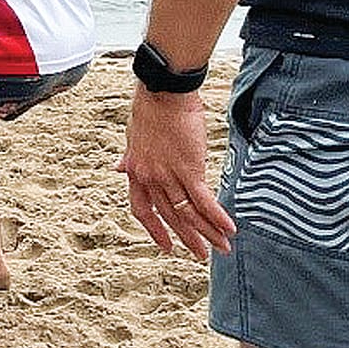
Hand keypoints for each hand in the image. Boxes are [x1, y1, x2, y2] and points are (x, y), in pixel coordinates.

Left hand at [118, 83, 236, 257]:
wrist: (162, 92)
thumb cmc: (150, 108)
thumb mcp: (132, 136)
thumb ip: (130, 157)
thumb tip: (120, 168)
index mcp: (136, 172)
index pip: (141, 209)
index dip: (153, 230)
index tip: (165, 246)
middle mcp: (150, 178)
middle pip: (170, 217)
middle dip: (188, 238)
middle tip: (201, 255)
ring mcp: (168, 175)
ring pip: (188, 213)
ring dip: (207, 233)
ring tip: (222, 248)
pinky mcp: (189, 168)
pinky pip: (203, 200)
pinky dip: (216, 216)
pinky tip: (229, 229)